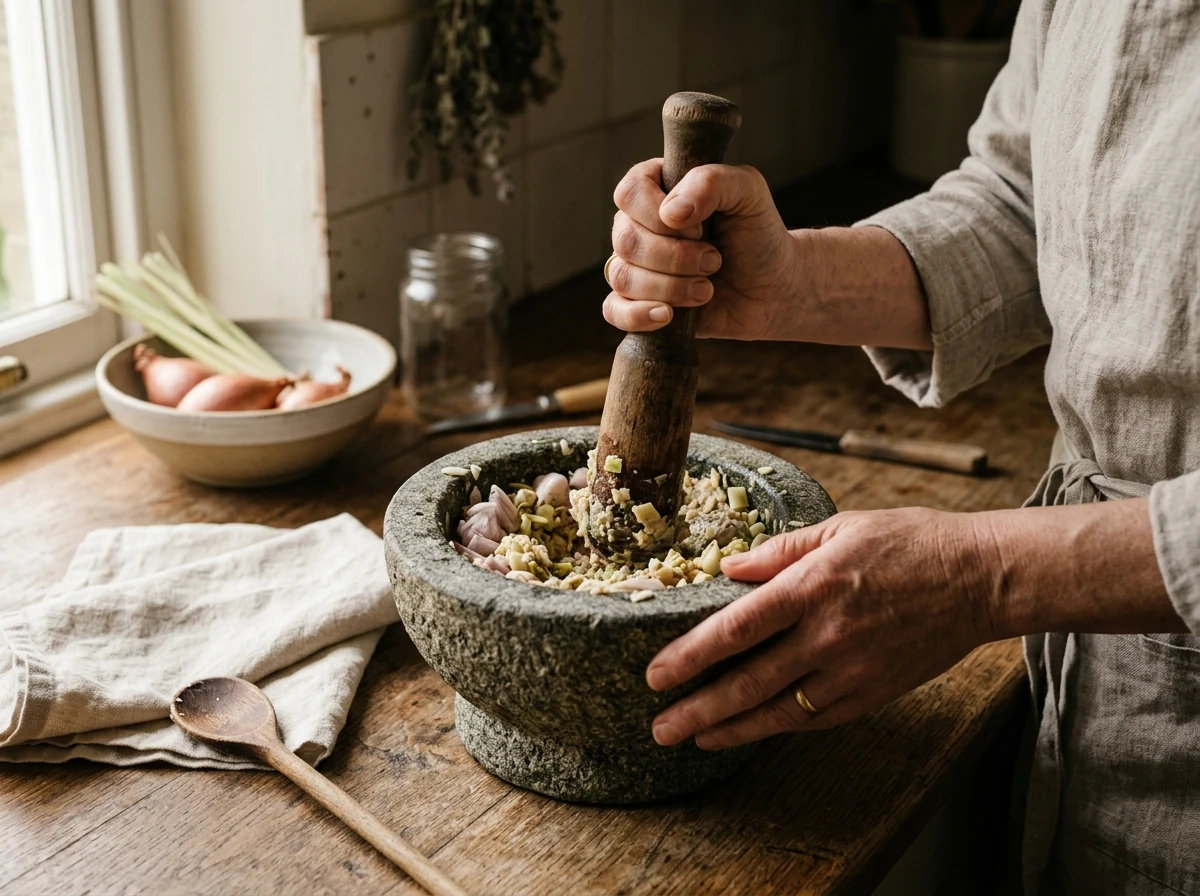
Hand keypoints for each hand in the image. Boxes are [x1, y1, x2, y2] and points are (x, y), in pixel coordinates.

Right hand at [605, 159, 801, 339]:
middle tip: (714, 260)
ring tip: (707, 289)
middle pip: (626, 240)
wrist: (773, 286)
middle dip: (675, 256)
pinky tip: (668, 315)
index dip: (658, 214)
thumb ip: (710, 183)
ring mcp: (636, 266)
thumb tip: (670, 213)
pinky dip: (637, 315)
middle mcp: (638, 225)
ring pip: (623, 277)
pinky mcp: (639, 303)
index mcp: (656, 189)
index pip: (630, 193)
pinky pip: (614, 310)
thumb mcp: (748, 191)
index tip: (701, 226)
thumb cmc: (758, 233)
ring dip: (670, 287)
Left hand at [646, 508, 999, 748]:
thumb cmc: (909, 543)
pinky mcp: (873, 692)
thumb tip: (729, 568)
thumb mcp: (840, 528)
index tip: (656, 675)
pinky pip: (815, 718)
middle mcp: (828, 634)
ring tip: (691, 738)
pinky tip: (747, 731)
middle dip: (698, 708)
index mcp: (813, 586)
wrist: (980, 578)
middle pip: (749, 681)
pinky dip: (776, 728)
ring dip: (730, 728)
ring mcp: (852, 669)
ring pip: (778, 710)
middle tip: (659, 727)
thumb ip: (780, 550)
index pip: (737, 628)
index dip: (692, 655)